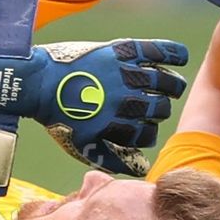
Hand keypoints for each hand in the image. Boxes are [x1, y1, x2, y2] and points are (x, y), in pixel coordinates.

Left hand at [0, 35, 188, 177]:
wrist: (36, 81)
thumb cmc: (57, 115)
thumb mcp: (82, 144)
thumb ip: (110, 157)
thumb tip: (139, 168)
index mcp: (115, 124)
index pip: (147, 134)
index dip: (148, 133)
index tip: (144, 128)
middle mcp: (123, 100)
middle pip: (159, 109)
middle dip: (160, 110)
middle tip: (157, 105)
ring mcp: (123, 74)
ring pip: (164, 82)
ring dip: (173, 86)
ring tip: (174, 86)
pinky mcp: (118, 51)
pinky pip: (154, 51)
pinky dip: (172, 53)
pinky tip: (183, 56)